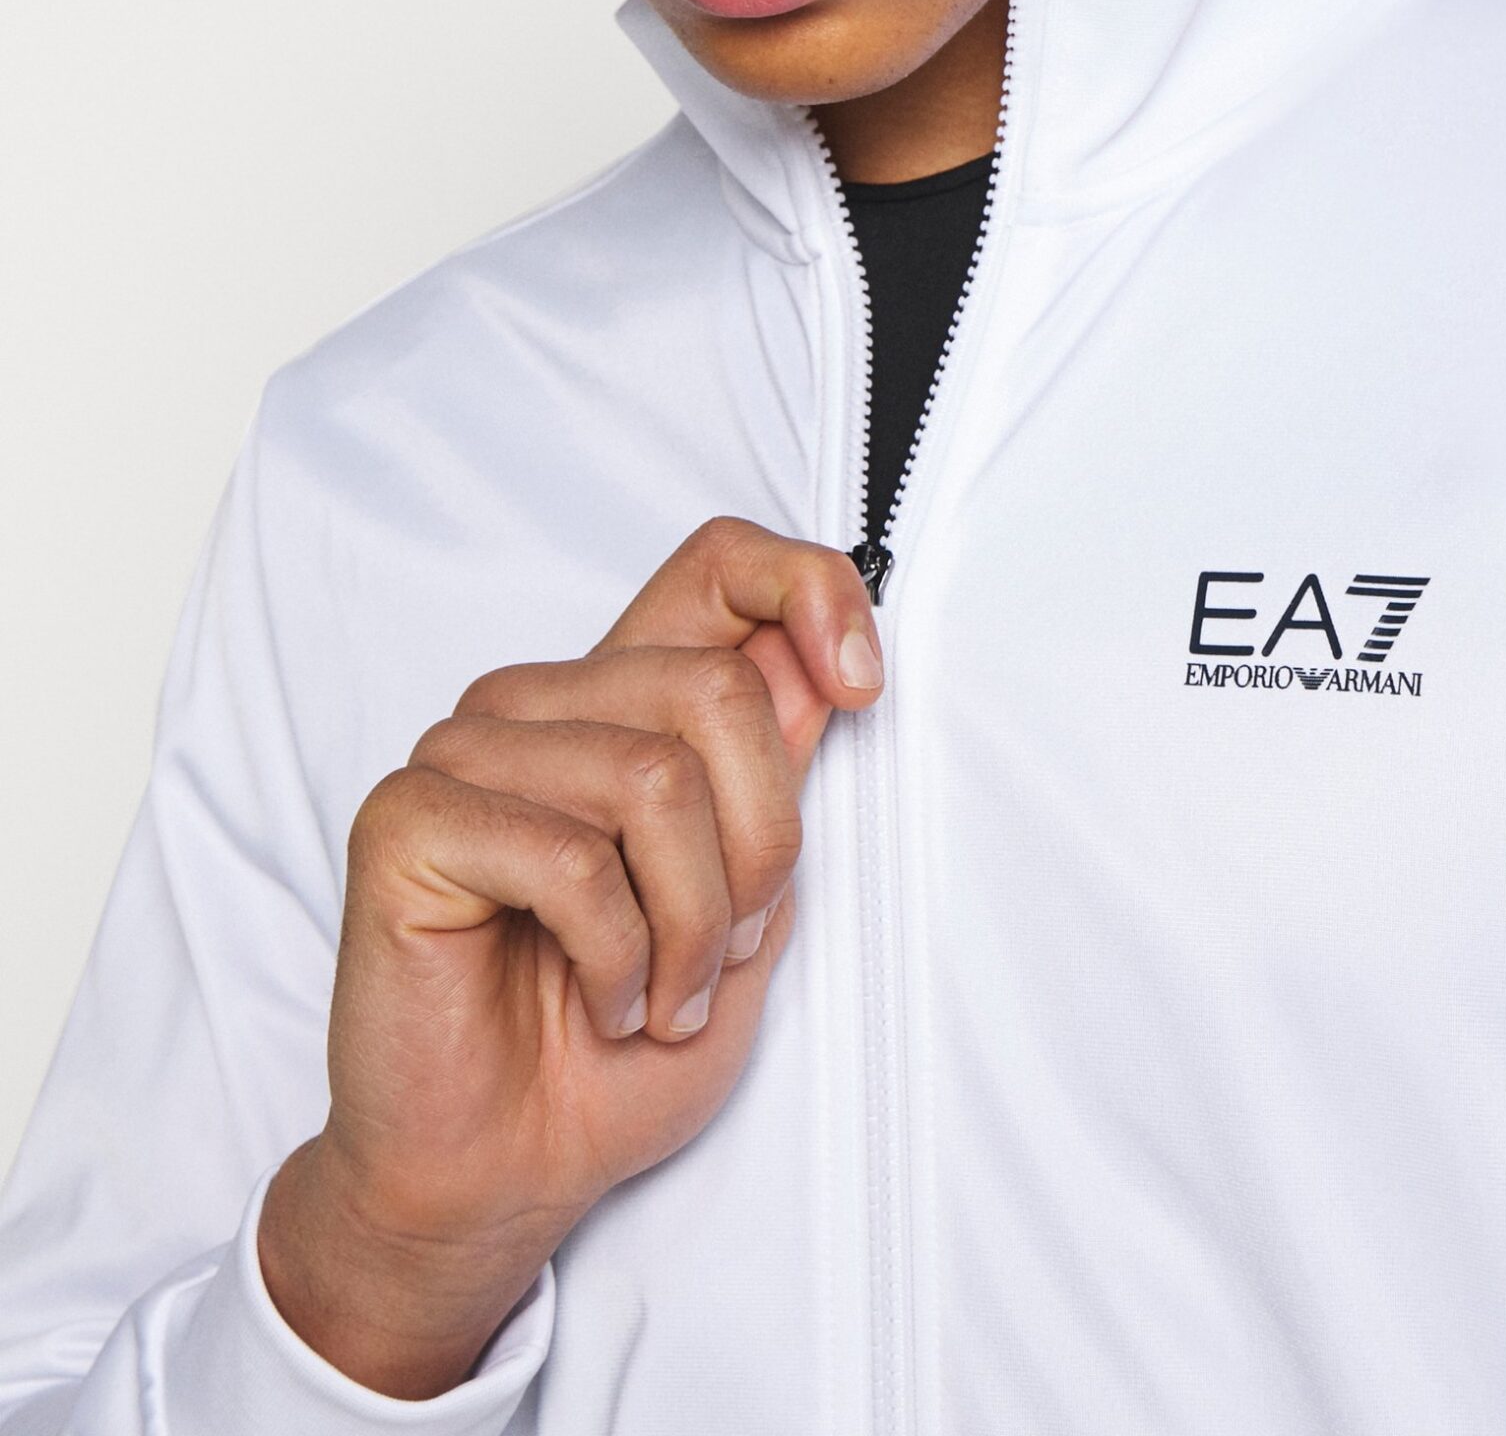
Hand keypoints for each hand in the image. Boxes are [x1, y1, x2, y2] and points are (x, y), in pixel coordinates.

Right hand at [258, 516, 884, 1398]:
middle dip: (763, 848)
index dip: (809, 590)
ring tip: (658, 997)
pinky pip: (568, 858)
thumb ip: (775, 780)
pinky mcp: (409, 818)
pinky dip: (616, 957)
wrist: (509, 1176)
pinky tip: (598, 1002)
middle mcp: (541, 704)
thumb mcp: (749, 908)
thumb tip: (825, 664)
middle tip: (727, 953)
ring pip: (652, 776)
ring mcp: (465, 751)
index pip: (719, 563)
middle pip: (715, 688)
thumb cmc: (617, 1050)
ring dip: (691, 925)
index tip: (863, 686)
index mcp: (623, 701)